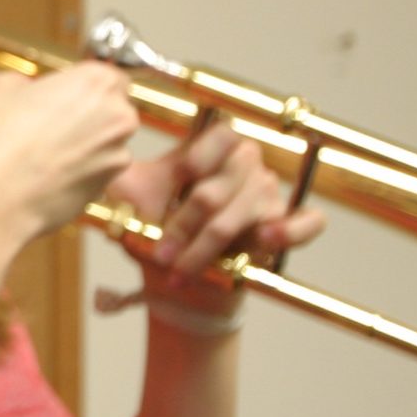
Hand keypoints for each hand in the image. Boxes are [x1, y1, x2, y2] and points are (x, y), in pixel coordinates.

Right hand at [0, 62, 140, 240]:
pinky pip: (95, 173)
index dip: (82, 86)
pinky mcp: (106, 190)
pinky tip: (46, 176)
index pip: (109, 75)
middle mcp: (118, 117)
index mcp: (97, 82)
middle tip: (47, 124)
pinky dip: (77, 173)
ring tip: (42, 154)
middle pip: (111, 110)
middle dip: (86, 116)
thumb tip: (30, 92)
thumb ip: (27, 82)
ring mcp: (117, 156)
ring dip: (82, 146)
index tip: (62, 95)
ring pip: (104, 144)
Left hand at [107, 119, 326, 313]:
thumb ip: (124, 183)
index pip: (222, 135)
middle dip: (188, 222)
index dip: (201, 155)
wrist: (173, 281)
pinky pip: (308, 222)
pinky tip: (266, 239)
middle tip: (161, 253)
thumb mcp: (132, 205)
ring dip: (210, 245)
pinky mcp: (284, 228)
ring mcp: (267, 196)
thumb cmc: (153, 235)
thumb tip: (109, 162)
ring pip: (249, 211)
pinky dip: (291, 230)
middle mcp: (244, 168)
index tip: (176, 180)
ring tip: (181, 271)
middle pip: (226, 181)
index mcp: (210, 154)